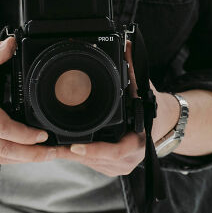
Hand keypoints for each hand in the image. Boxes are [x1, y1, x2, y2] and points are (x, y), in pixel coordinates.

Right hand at [0, 36, 52, 165]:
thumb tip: (12, 43)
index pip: (4, 129)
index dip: (26, 135)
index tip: (44, 134)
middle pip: (6, 151)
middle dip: (34, 154)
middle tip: (56, 152)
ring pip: (1, 158)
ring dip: (25, 158)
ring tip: (48, 154)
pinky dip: (11, 156)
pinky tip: (26, 152)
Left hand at [51, 39, 178, 176]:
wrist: (162, 125)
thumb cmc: (151, 107)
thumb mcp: (142, 89)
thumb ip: (132, 70)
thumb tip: (127, 44)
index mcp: (138, 143)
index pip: (114, 152)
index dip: (94, 151)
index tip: (74, 147)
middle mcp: (129, 159)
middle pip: (95, 160)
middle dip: (71, 152)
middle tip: (49, 142)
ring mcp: (119, 167)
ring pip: (89, 163)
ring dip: (70, 154)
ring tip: (49, 143)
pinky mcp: (109, 168)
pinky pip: (90, 163)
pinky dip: (76, 155)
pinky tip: (61, 146)